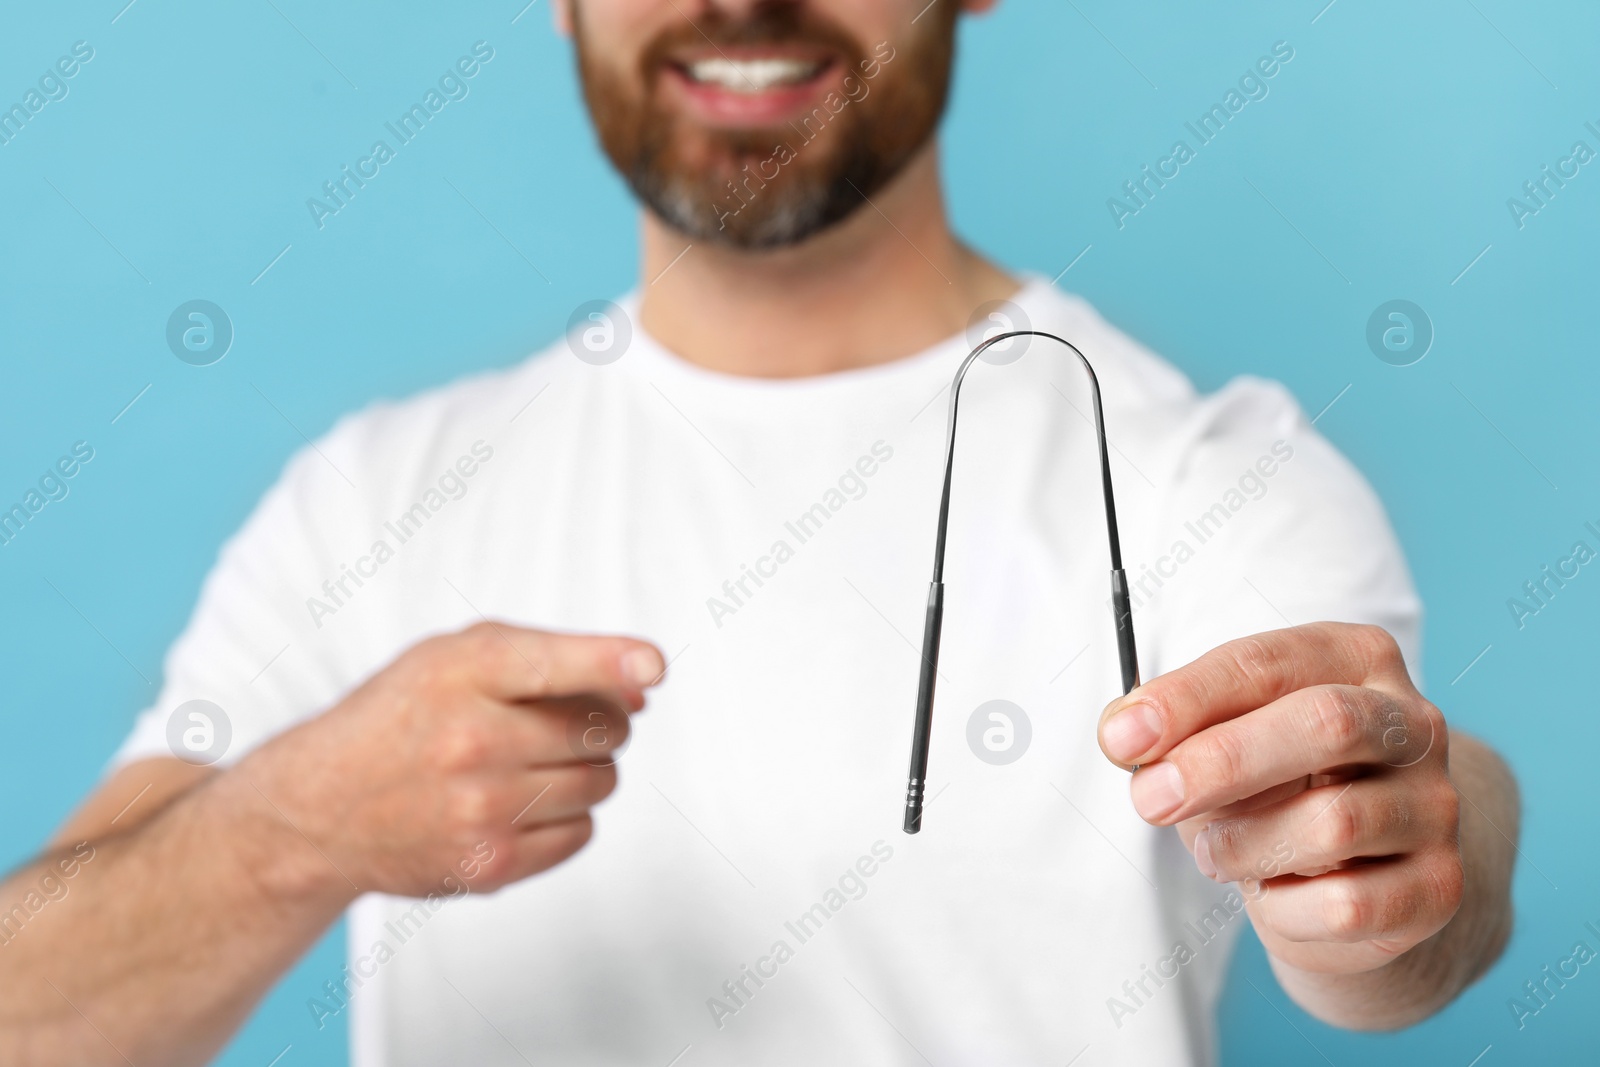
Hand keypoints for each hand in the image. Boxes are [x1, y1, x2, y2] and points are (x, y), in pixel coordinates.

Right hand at [236, 622, 664, 898]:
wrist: (324, 807)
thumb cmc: (408, 716)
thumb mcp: (458, 657)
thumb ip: (554, 656)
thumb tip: (645, 689)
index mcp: (462, 672)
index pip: (555, 664)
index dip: (614, 660)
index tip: (654, 665)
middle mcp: (470, 740)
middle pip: (601, 728)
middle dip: (601, 723)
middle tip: (557, 724)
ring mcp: (479, 808)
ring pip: (601, 782)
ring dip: (586, 770)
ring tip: (529, 765)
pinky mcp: (489, 865)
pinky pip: (582, 833)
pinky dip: (568, 818)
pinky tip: (519, 805)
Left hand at [1097, 622, 1462, 975]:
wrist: (1358, 877)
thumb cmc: (1274, 787)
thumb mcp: (1217, 740)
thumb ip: (1171, 729)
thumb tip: (1123, 734)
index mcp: (1355, 659)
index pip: (1268, 663)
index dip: (1188, 698)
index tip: (1122, 737)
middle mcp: (1413, 724)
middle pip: (1326, 723)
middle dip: (1222, 762)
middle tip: (1151, 798)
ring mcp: (1435, 806)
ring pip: (1333, 821)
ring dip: (1244, 844)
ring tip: (1215, 851)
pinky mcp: (1438, 887)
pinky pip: (1347, 904)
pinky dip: (1283, 907)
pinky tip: (1271, 893)